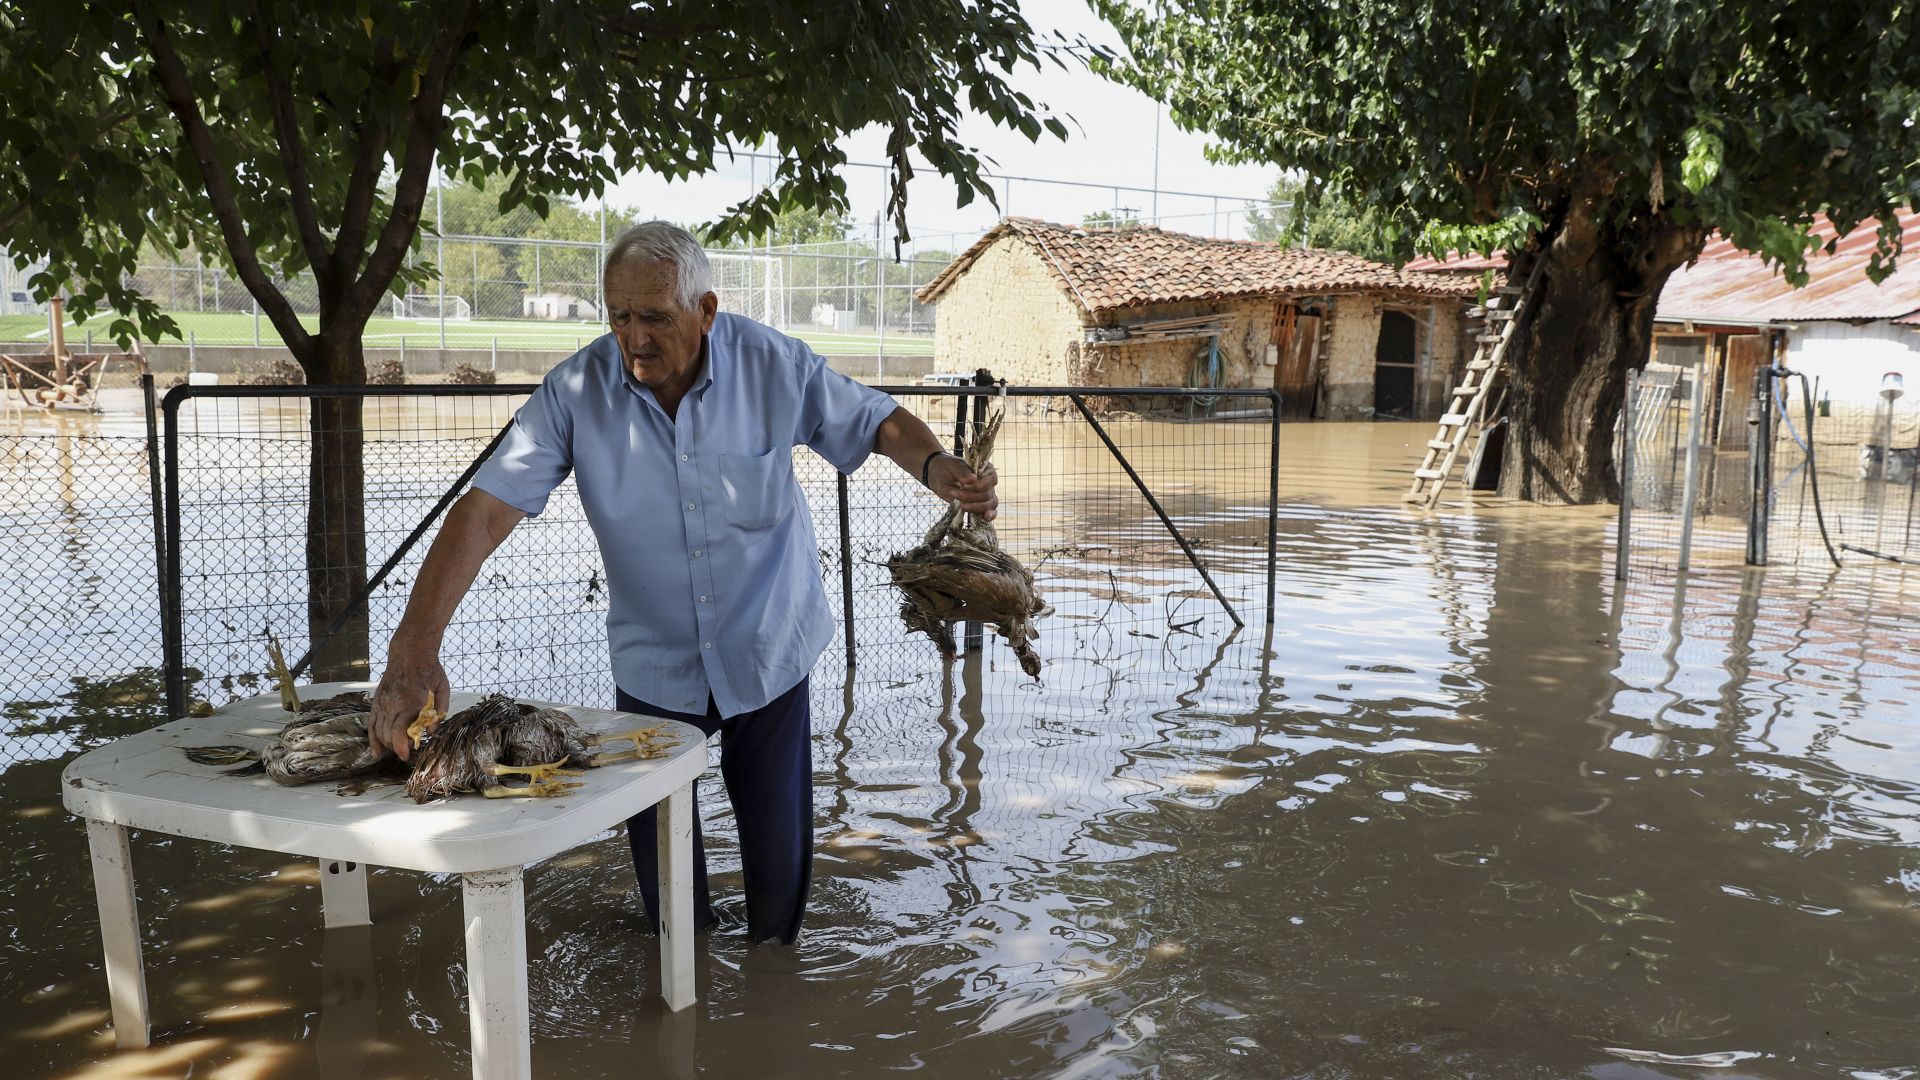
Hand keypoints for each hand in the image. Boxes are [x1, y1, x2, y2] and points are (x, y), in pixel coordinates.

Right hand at [370, 639, 448, 762]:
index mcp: (411, 701)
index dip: (401, 746)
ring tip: (397, 748)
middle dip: (396, 747)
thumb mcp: (443, 689)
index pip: (400, 730)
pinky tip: (376, 751)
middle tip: (408, 750)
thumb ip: (439, 711)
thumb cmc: (430, 671)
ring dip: (387, 744)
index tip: (406, 756)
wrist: (410, 654)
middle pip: (388, 734)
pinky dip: (372, 738)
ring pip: (378, 731)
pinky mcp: (377, 702)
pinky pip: (371, 723)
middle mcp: (393, 704)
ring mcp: (382, 703)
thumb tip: (431, 732)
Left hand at [927, 455, 997, 519]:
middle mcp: (988, 482)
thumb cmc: (947, 468)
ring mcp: (986, 494)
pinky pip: (992, 511)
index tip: (964, 485)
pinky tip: (985, 517)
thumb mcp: (952, 466)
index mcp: (984, 469)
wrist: (939, 477)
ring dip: (976, 507)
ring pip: (990, 504)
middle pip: (988, 494)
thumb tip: (973, 478)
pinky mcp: (981, 505)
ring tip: (962, 505)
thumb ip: (962, 471)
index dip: (980, 485)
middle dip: (971, 497)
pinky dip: (990, 515)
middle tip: (955, 494)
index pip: (991, 479)